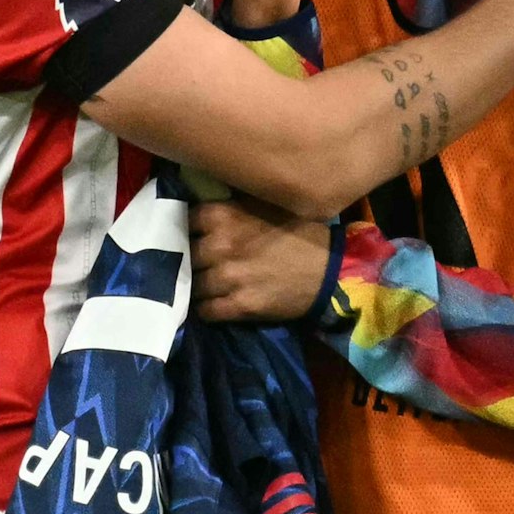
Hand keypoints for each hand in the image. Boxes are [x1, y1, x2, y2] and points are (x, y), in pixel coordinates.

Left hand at [189, 197, 332, 321]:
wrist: (329, 269)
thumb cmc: (297, 231)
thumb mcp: (263, 204)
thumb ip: (230, 205)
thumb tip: (201, 202)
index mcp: (223, 215)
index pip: (184, 222)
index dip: (188, 230)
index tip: (193, 234)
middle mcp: (220, 245)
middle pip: (184, 256)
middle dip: (190, 259)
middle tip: (199, 262)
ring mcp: (228, 277)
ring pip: (191, 285)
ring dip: (198, 286)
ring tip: (208, 285)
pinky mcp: (239, 305)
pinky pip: (205, 311)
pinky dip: (208, 308)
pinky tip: (217, 303)